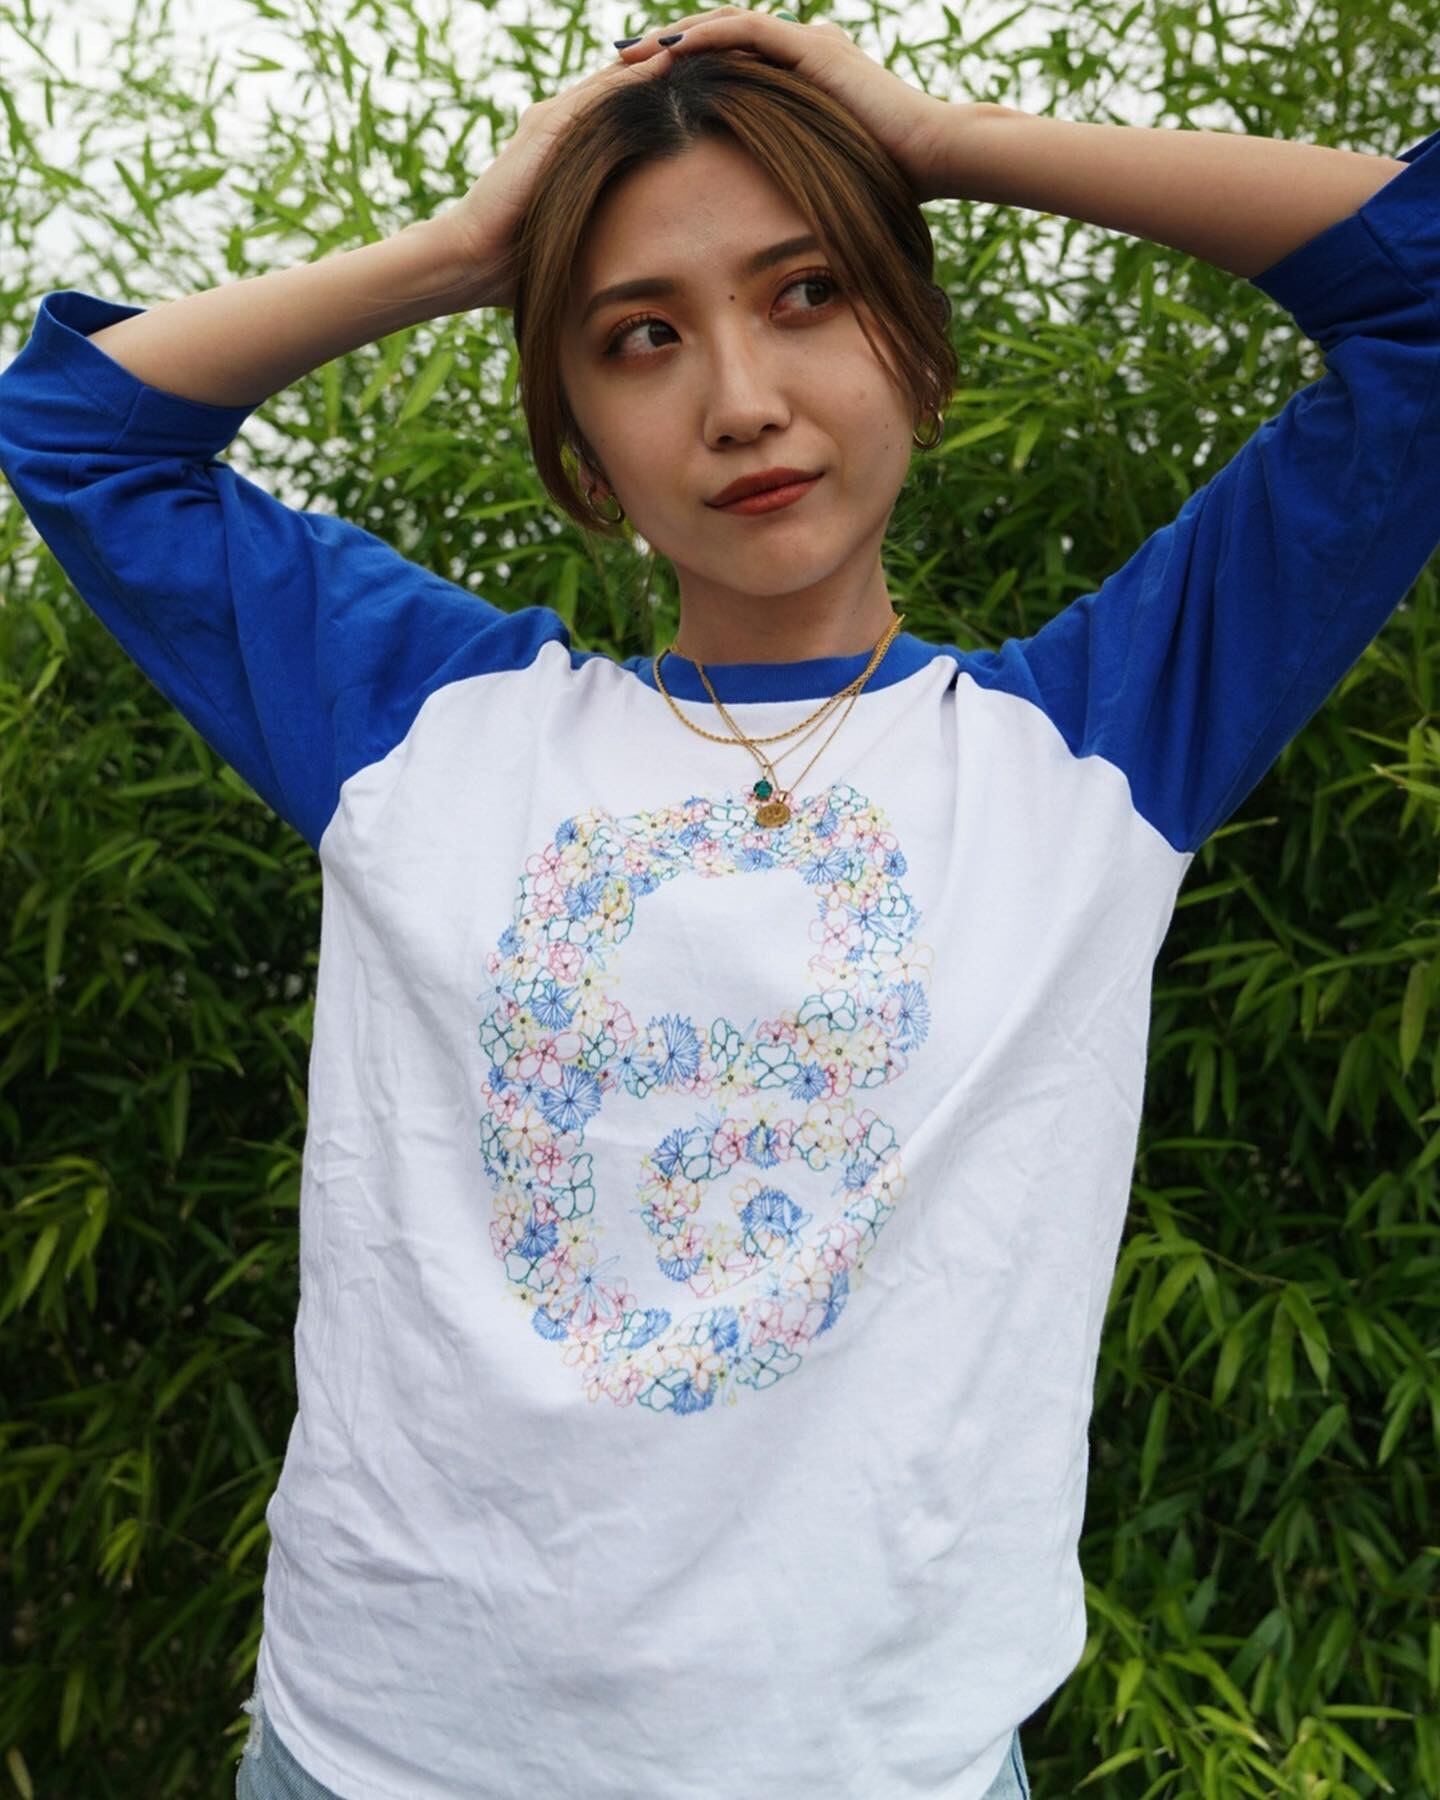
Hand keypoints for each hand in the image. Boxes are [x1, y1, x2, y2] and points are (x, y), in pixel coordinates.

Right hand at [432, 47, 686, 307]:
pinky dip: (636, 77)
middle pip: (625, 84)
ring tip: (706, 46)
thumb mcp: (582, 238)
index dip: (663, 95)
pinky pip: (600, 95)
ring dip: (661, 61)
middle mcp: (560, 121)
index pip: (623, 109)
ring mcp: (552, 119)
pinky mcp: (547, 126)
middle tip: (722, 50)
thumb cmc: (523, 262)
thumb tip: (651, 267)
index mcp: (569, 145)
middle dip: (670, 67)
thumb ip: (610, 229)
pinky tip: (672, 64)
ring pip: (617, 80)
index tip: (710, 88)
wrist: (473, 260)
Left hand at [614, 6, 968, 202]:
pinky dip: (705, 38)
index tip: (641, 95)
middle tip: (618, 65)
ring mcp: (805, 44)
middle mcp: (798, 52)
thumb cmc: (887, 182)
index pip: (728, 67)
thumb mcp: (823, 180)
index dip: (684, 77)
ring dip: (674, 40)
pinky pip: (745, 30)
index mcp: (797, 80)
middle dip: (665, 52)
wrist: (931, 156)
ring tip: (629, 54)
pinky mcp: (810, 46)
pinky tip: (668, 52)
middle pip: (717, 42)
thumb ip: (794, 186)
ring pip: (723, 29)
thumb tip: (769, 235)